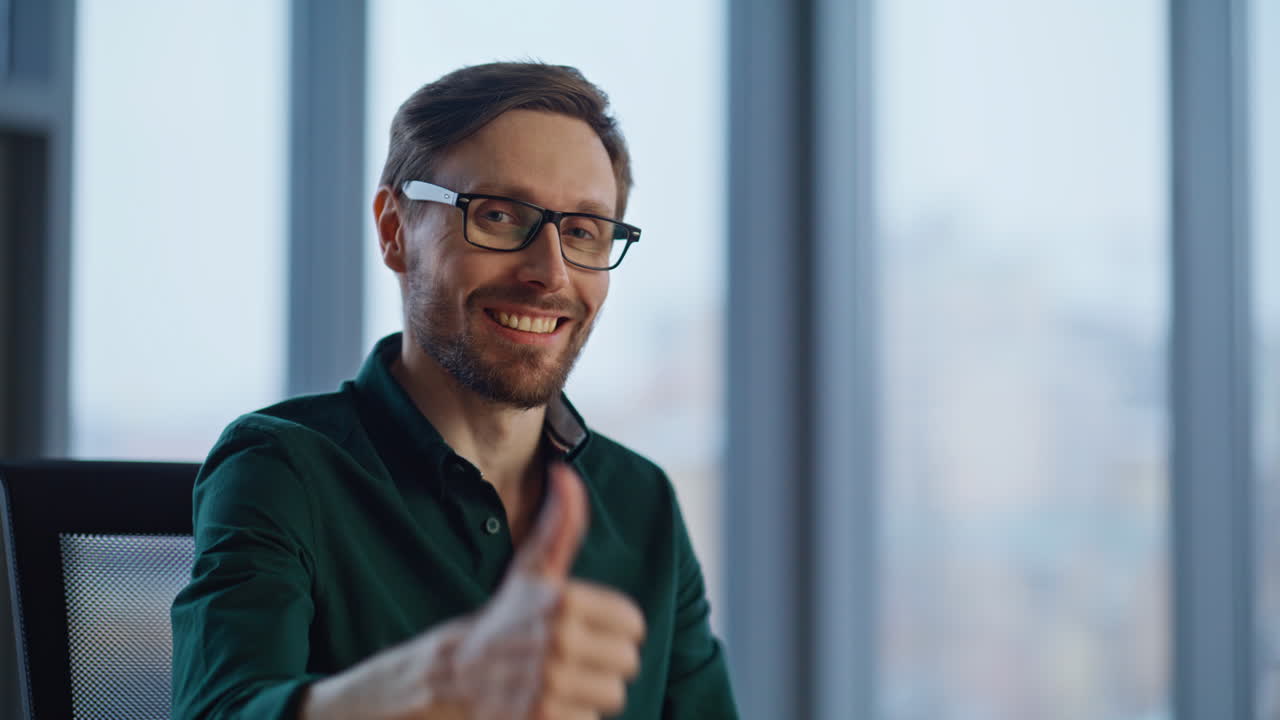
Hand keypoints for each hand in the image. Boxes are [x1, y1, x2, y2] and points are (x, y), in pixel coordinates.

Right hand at [443, 461, 645, 718]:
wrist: (458, 672)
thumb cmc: (507, 615)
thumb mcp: (534, 567)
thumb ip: (561, 523)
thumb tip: (566, 473)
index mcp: (564, 600)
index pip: (634, 624)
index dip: (612, 626)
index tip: (580, 624)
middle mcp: (558, 641)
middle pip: (628, 661)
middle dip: (602, 660)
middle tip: (567, 654)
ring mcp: (550, 684)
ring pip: (613, 694)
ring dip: (590, 690)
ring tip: (558, 678)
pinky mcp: (544, 718)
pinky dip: (573, 715)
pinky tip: (546, 702)